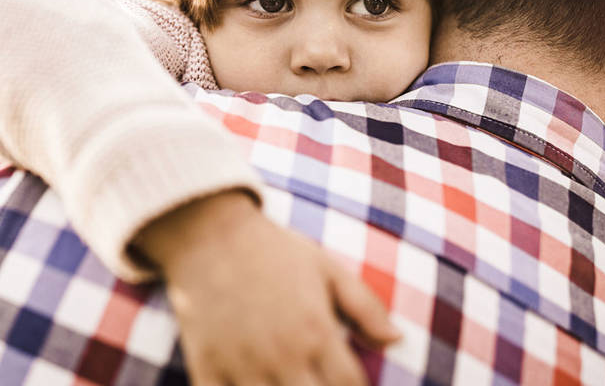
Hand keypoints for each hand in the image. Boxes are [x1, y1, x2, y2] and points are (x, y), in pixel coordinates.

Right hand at [133, 191, 400, 385]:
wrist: (207, 233)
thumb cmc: (273, 250)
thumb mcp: (327, 268)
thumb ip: (367, 307)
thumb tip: (398, 340)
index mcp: (315, 330)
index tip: (350, 383)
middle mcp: (281, 353)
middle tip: (316, 379)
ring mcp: (241, 364)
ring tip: (288, 382)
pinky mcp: (206, 367)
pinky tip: (252, 384)